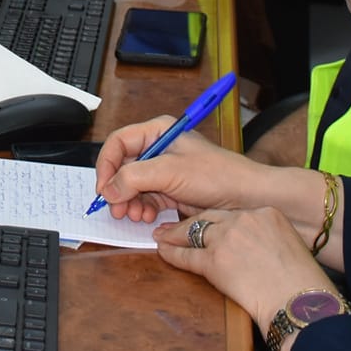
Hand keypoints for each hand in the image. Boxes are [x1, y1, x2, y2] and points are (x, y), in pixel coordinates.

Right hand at [93, 113, 257, 221]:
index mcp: (157, 132)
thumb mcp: (170, 172)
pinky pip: (146, 200)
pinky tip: (148, 217)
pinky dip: (143, 210)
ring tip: (137, 215)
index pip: (118, 144)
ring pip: (132, 187)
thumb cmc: (218, 175)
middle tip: (118, 209)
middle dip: (118, 190)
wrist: (247, 198)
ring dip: (130, 203)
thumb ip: (134, 178)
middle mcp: (158, 149)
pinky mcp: (171, 191)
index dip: (106, 165)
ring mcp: (165, 172)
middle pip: (123, 168)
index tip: (103, 188)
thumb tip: (108, 190)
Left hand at [154, 206, 336, 343]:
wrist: (300, 302)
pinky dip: (173, 254)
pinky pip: (187, 256)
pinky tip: (163, 252)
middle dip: (190, 223)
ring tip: (162, 237)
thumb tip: (253, 246)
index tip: (205, 223)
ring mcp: (228, 238)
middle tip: (173, 227)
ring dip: (175, 235)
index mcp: (267, 213)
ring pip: (193, 232)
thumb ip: (269, 237)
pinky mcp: (215, 261)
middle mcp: (245, 219)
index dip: (215, 220)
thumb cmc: (302, 283)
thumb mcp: (290, 246)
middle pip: (209, 217)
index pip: (232, 213)